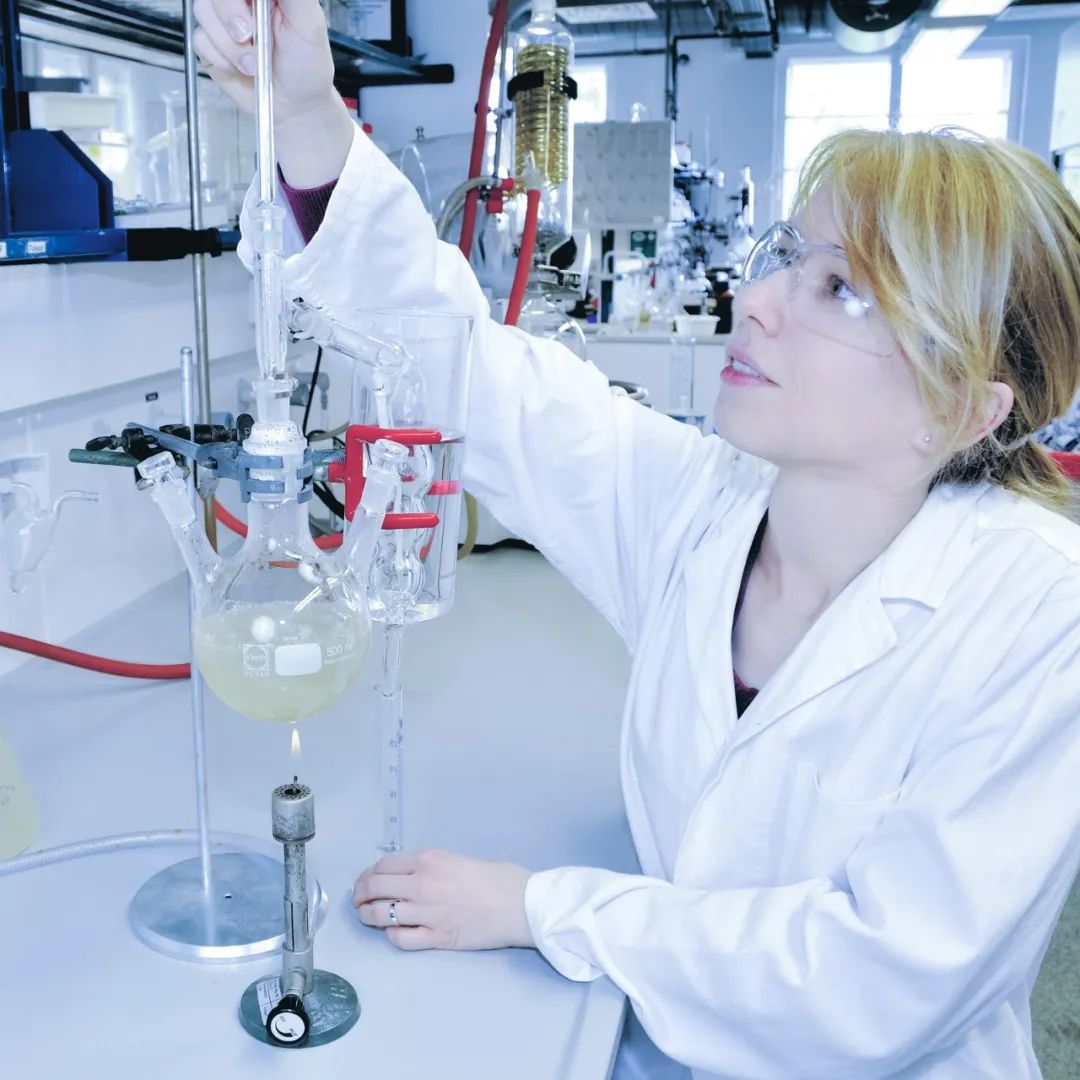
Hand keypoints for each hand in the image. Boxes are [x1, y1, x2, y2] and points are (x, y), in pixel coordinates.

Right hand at [192, 0, 335, 125]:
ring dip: (230, 44)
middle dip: (231, 15)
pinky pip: (200, 40)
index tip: (252, 7)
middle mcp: (241, 0)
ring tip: (254, 63)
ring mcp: (222, 20)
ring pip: (203, 11)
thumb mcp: (309, 23)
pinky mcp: (211, 44)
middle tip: (251, 37)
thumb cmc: (307, 66)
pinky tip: (241, 69)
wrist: (296, 107)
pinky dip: (222, 58)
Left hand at [353, 849, 533, 951]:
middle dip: (360, 894)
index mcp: (429, 860)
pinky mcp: (437, 938)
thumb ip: (432, 867)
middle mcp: (423, 884)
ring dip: (368, 916)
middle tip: (359, 900)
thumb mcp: (458, 860)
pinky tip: (393, 932)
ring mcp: (428, 913)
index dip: (367, 874)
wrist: (522, 904)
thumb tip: (409, 876)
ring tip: (368, 917)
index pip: (383, 865)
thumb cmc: (499, 878)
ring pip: (381, 915)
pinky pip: (400, 938)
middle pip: (375, 888)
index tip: (366, 880)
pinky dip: (391, 935)